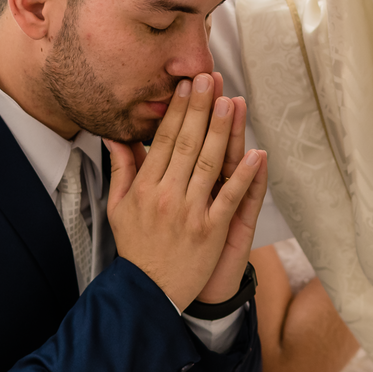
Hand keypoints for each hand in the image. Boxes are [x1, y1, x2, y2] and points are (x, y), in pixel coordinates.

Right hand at [105, 72, 266, 310]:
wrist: (148, 292)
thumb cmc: (136, 247)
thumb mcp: (118, 208)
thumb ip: (121, 170)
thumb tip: (115, 137)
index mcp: (145, 188)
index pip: (163, 141)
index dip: (177, 112)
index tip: (186, 87)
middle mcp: (166, 196)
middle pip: (187, 144)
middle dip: (200, 109)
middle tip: (209, 79)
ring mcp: (191, 213)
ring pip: (209, 164)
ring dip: (223, 131)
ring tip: (231, 103)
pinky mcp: (212, 231)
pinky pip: (230, 198)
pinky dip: (244, 175)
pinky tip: (257, 154)